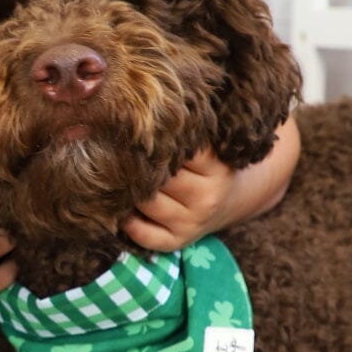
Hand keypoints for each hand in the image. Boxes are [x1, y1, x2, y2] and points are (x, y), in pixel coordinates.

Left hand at [123, 117, 300, 251]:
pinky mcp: (177, 242)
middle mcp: (207, 196)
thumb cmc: (208, 164)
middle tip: (123, 154)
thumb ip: (186, 127)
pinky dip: (128, 222)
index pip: (176, 149)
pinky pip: (142, 234)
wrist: (229, 200)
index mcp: (217, 166)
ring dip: (131, 191)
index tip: (137, 130)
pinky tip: (128, 207)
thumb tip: (138, 109)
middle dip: (139, 166)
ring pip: (145, 202)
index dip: (154, 140)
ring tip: (126, 178)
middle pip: (157, 177)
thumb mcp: (208, 143)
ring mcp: (192, 222)